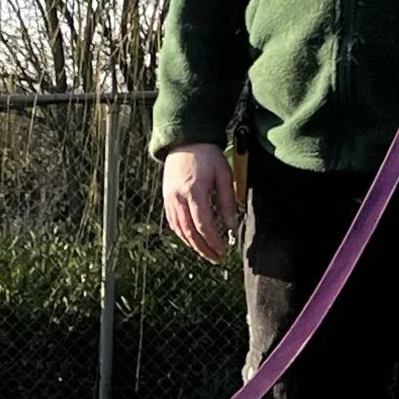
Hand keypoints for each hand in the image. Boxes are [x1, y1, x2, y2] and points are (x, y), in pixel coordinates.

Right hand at [162, 143, 240, 263]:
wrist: (186, 140)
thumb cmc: (207, 155)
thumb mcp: (224, 175)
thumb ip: (227, 201)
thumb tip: (231, 226)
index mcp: (194, 191)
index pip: (203, 225)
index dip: (214, 241)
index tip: (224, 250)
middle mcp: (179, 198)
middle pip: (190, 233)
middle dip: (204, 249)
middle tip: (217, 258)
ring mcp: (170, 200)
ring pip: (180, 231)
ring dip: (194, 246)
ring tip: (207, 253)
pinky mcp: (167, 200)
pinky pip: (174, 224)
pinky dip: (183, 236)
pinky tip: (193, 241)